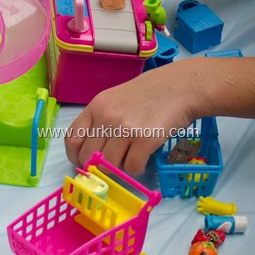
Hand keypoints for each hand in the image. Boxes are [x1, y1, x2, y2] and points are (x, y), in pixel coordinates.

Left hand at [65, 60, 201, 173]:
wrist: (182, 86)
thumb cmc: (151, 93)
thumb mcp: (117, 100)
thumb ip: (102, 121)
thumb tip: (92, 154)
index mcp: (97, 106)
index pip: (72, 138)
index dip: (76, 156)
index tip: (85, 162)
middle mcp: (107, 116)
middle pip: (89, 157)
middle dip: (99, 166)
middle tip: (113, 163)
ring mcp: (125, 128)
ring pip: (109, 166)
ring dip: (120, 167)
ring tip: (132, 156)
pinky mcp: (145, 140)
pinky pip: (132, 168)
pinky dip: (137, 168)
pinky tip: (144, 156)